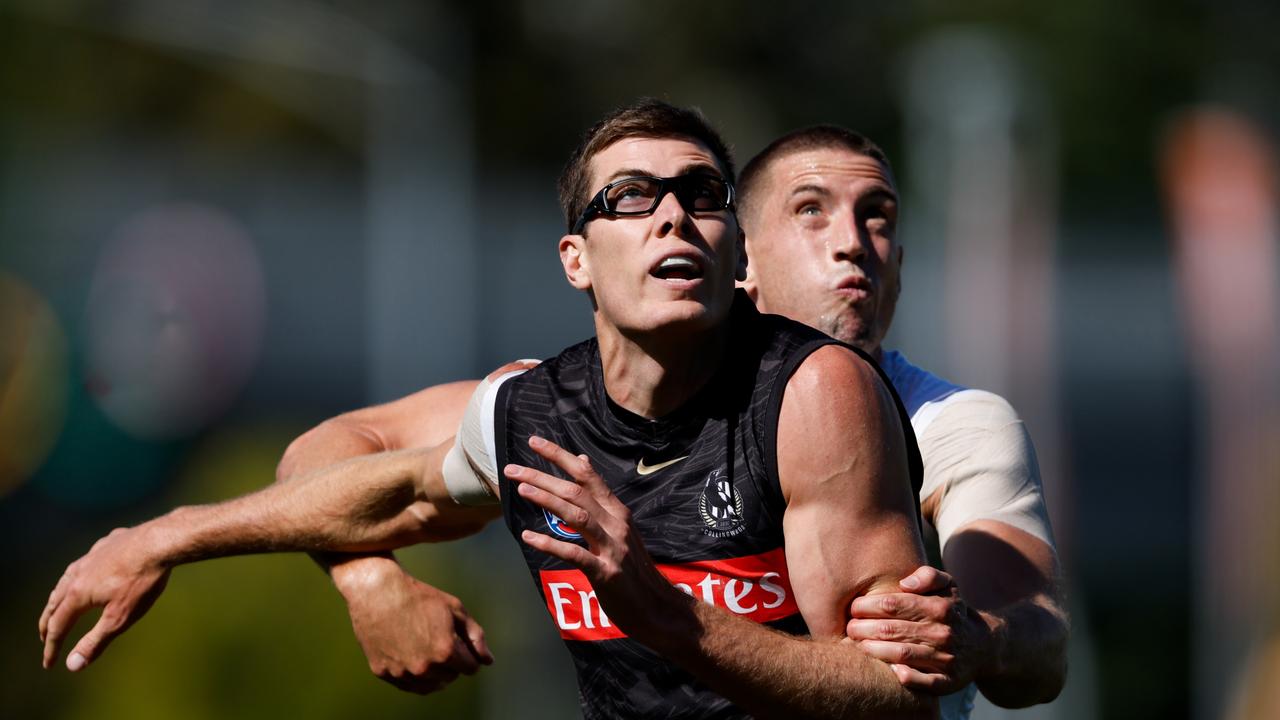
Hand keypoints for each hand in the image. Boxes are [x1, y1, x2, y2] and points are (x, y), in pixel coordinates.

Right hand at [39, 526, 171, 671]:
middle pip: (55, 602)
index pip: (57, 626)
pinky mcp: (106, 544)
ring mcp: (91, 556)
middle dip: (48, 623)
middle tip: (45, 638)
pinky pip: (85, 563)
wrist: (161, 541)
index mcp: (77, 594)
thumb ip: (95, 642)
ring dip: (58, 598)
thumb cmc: (142, 581)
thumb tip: (72, 665)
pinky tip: (87, 575)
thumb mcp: (120, 618)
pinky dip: (78, 576)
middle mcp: (78, 573)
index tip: (49, 664)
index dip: (52, 647)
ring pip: (66, 580)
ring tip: (58, 607)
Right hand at [334, 557, 492, 693]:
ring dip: (433, 670)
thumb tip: (488, 661)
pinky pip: (409, 685)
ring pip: (431, 684)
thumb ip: (475, 637)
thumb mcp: (456, 609)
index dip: (468, 653)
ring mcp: (402, 673)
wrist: (377, 591)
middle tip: (436, 636)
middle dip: (450, 661)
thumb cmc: (419, 597)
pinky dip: (414, 674)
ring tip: (424, 645)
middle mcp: (423, 668)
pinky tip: (410, 652)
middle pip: (451, 677)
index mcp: (445, 652)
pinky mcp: (384, 673)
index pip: (471, 668)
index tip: (458, 639)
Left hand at [506, 435, 676, 640]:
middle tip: (512, 469)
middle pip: (576, 491)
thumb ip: (599, 498)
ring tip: (521, 489)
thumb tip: (582, 460)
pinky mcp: (606, 573)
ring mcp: (612, 547)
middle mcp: (616, 523)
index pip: (586, 474)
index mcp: (617, 511)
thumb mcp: (620, 528)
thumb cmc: (634, 569)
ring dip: (547, 499)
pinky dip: (550, 544)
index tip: (534, 442)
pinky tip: (528, 536)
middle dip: (542, 476)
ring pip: (577, 515)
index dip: (559, 456)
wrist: (659, 608)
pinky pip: (575, 554)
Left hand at [845, 565, 992, 694]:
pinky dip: (905, 676)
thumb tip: (905, 583)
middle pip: (892, 629)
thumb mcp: (948, 586)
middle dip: (863, 628)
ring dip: (873, 650)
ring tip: (858, 645)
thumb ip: (927, 576)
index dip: (867, 606)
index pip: (893, 604)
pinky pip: (923, 682)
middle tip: (849, 628)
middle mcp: (943, 633)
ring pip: (902, 654)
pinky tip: (889, 669)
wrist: (983, 646)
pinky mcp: (948, 681)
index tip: (853, 608)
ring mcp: (946, 659)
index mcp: (939, 608)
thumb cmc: (952, 611)